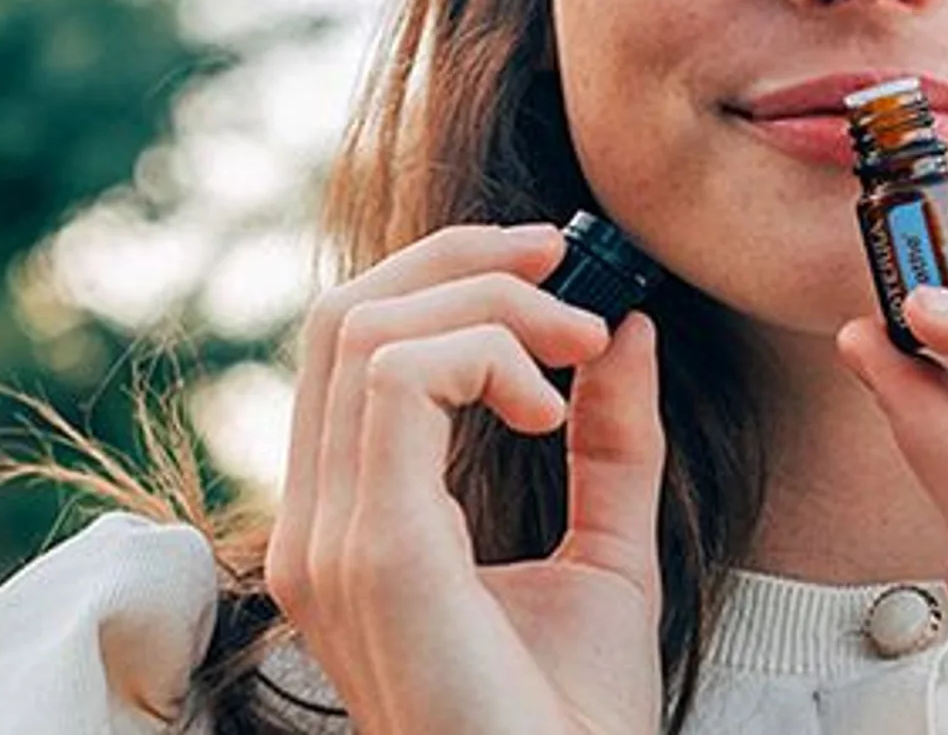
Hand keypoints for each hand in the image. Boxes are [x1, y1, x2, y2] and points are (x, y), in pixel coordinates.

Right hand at [264, 224, 667, 734]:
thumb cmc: (574, 713)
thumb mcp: (605, 551)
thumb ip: (608, 443)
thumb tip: (628, 332)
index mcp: (354, 520)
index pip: (355, 345)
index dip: (448, 273)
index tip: (557, 261)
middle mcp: (319, 524)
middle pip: (346, 314)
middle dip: (465, 259)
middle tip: (569, 259)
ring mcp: (333, 539)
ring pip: (368, 329)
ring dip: (491, 304)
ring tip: (581, 344)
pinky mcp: (375, 552)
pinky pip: (398, 382)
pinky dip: (485, 356)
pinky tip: (548, 407)